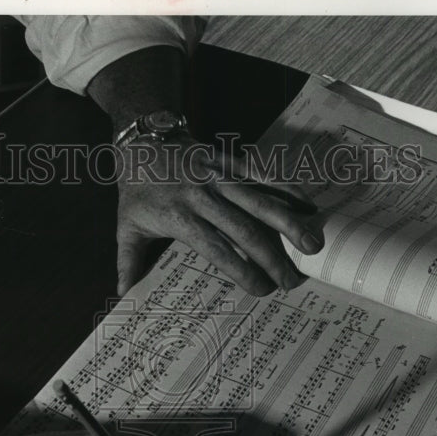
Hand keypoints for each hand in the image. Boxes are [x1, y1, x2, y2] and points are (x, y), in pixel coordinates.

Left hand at [114, 134, 323, 296]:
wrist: (142, 139)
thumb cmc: (136, 189)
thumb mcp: (126, 227)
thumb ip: (128, 262)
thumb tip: (123, 295)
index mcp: (179, 216)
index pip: (217, 249)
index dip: (242, 270)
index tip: (262, 289)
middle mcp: (203, 195)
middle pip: (245, 229)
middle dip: (273, 257)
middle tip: (293, 280)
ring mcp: (219, 175)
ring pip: (260, 201)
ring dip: (290, 224)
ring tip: (313, 245)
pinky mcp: (230, 160)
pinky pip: (263, 176)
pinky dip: (287, 191)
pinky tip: (309, 208)